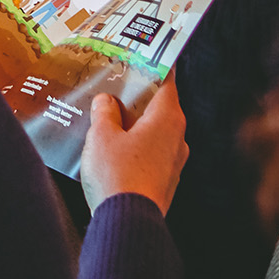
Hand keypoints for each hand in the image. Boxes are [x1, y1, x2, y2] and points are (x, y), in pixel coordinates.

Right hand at [79, 77, 188, 214]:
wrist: (128, 225)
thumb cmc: (118, 175)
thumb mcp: (101, 134)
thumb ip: (104, 111)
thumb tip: (107, 102)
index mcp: (167, 119)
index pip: (166, 82)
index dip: (154, 66)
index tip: (145, 54)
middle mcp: (177, 139)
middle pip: (160, 106)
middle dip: (138, 96)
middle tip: (115, 83)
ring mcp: (173, 163)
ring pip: (155, 131)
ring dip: (135, 123)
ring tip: (107, 115)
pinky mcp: (164, 182)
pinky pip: (151, 153)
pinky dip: (135, 144)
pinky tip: (113, 145)